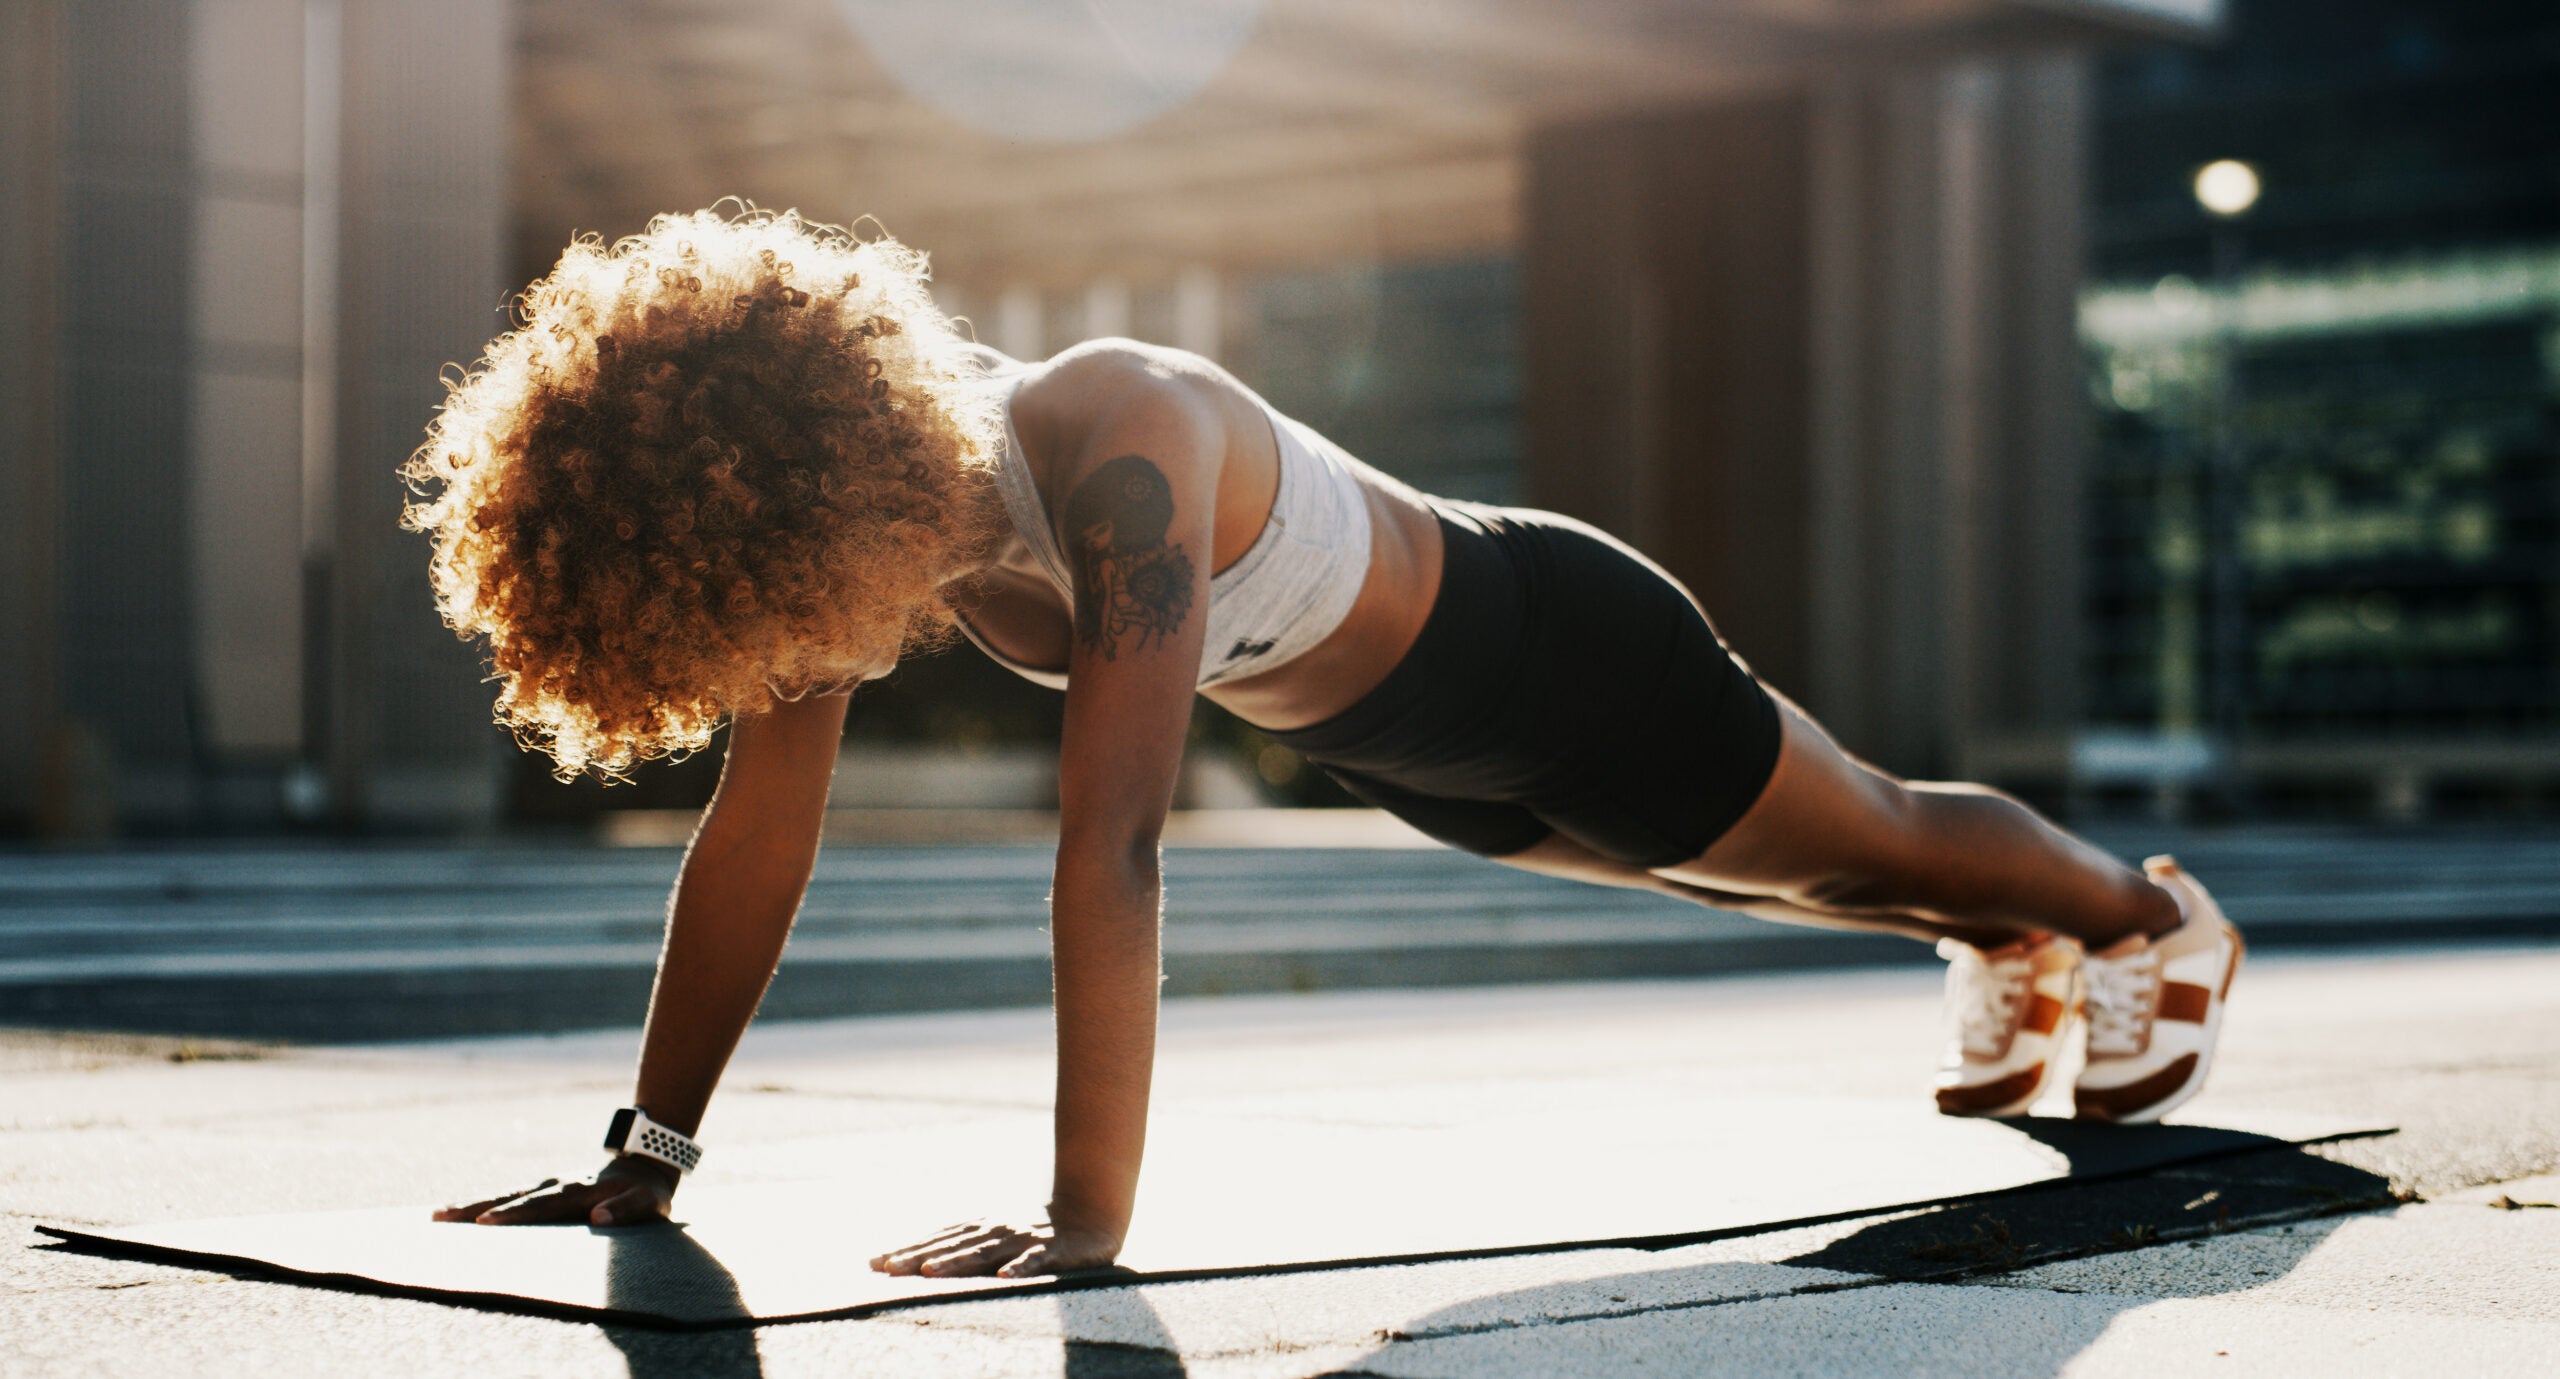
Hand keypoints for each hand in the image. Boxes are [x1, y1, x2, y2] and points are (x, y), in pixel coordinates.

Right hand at [430, 1157, 677, 1226]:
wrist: (644, 1165)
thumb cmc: (646, 1192)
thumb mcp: (648, 1202)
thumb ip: (627, 1210)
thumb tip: (598, 1216)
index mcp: (578, 1191)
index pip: (541, 1205)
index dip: (514, 1214)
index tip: (484, 1222)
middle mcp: (556, 1186)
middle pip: (511, 1198)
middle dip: (476, 1208)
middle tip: (442, 1217)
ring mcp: (547, 1187)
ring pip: (504, 1196)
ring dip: (471, 1205)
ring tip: (437, 1215)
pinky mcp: (543, 1192)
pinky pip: (508, 1199)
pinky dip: (483, 1205)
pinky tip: (458, 1215)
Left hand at [868, 1217, 1123, 1278]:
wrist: (1090, 1215)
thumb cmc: (1035, 1233)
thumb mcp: (996, 1237)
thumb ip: (964, 1247)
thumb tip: (920, 1261)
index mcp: (981, 1229)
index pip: (938, 1240)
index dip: (907, 1250)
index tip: (876, 1263)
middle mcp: (996, 1231)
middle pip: (952, 1246)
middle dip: (919, 1257)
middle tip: (889, 1268)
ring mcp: (1022, 1240)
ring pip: (985, 1253)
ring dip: (957, 1262)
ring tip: (931, 1272)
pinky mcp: (1052, 1252)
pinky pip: (1034, 1262)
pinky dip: (1019, 1269)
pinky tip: (1003, 1278)